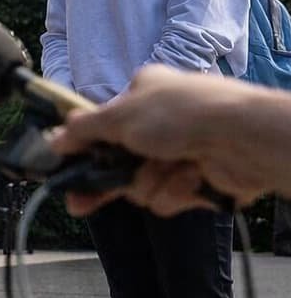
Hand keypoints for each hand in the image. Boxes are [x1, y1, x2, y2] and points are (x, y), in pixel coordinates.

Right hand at [48, 65, 278, 216]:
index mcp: (143, 94)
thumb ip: (83, 130)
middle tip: (79, 202)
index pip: (102, 125)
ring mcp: (180, 152)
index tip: (63, 168)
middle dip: (106, 181)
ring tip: (169, 168)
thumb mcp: (119, 116)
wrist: (243, 139)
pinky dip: (175, 190)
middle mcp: (161, 122)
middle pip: (118, 160)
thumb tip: (54, 139)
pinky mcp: (197, 180)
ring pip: (141, 183)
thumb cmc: (182, 114)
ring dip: (150, 181)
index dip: (82, 149)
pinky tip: (191, 176)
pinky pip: (168, 196)